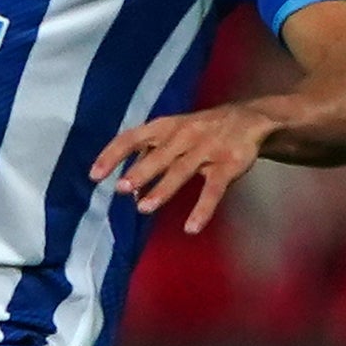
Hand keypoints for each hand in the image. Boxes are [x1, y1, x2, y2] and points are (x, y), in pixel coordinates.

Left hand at [88, 102, 273, 233]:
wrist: (250, 118)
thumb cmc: (199, 130)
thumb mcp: (173, 134)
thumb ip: (150, 157)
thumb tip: (130, 191)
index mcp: (165, 126)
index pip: (132, 137)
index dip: (113, 154)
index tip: (95, 175)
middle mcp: (184, 134)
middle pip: (158, 154)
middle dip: (139, 171)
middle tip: (121, 188)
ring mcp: (207, 149)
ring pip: (182, 170)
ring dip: (162, 189)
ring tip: (143, 208)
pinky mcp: (229, 164)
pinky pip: (214, 189)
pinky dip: (202, 209)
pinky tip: (191, 227)